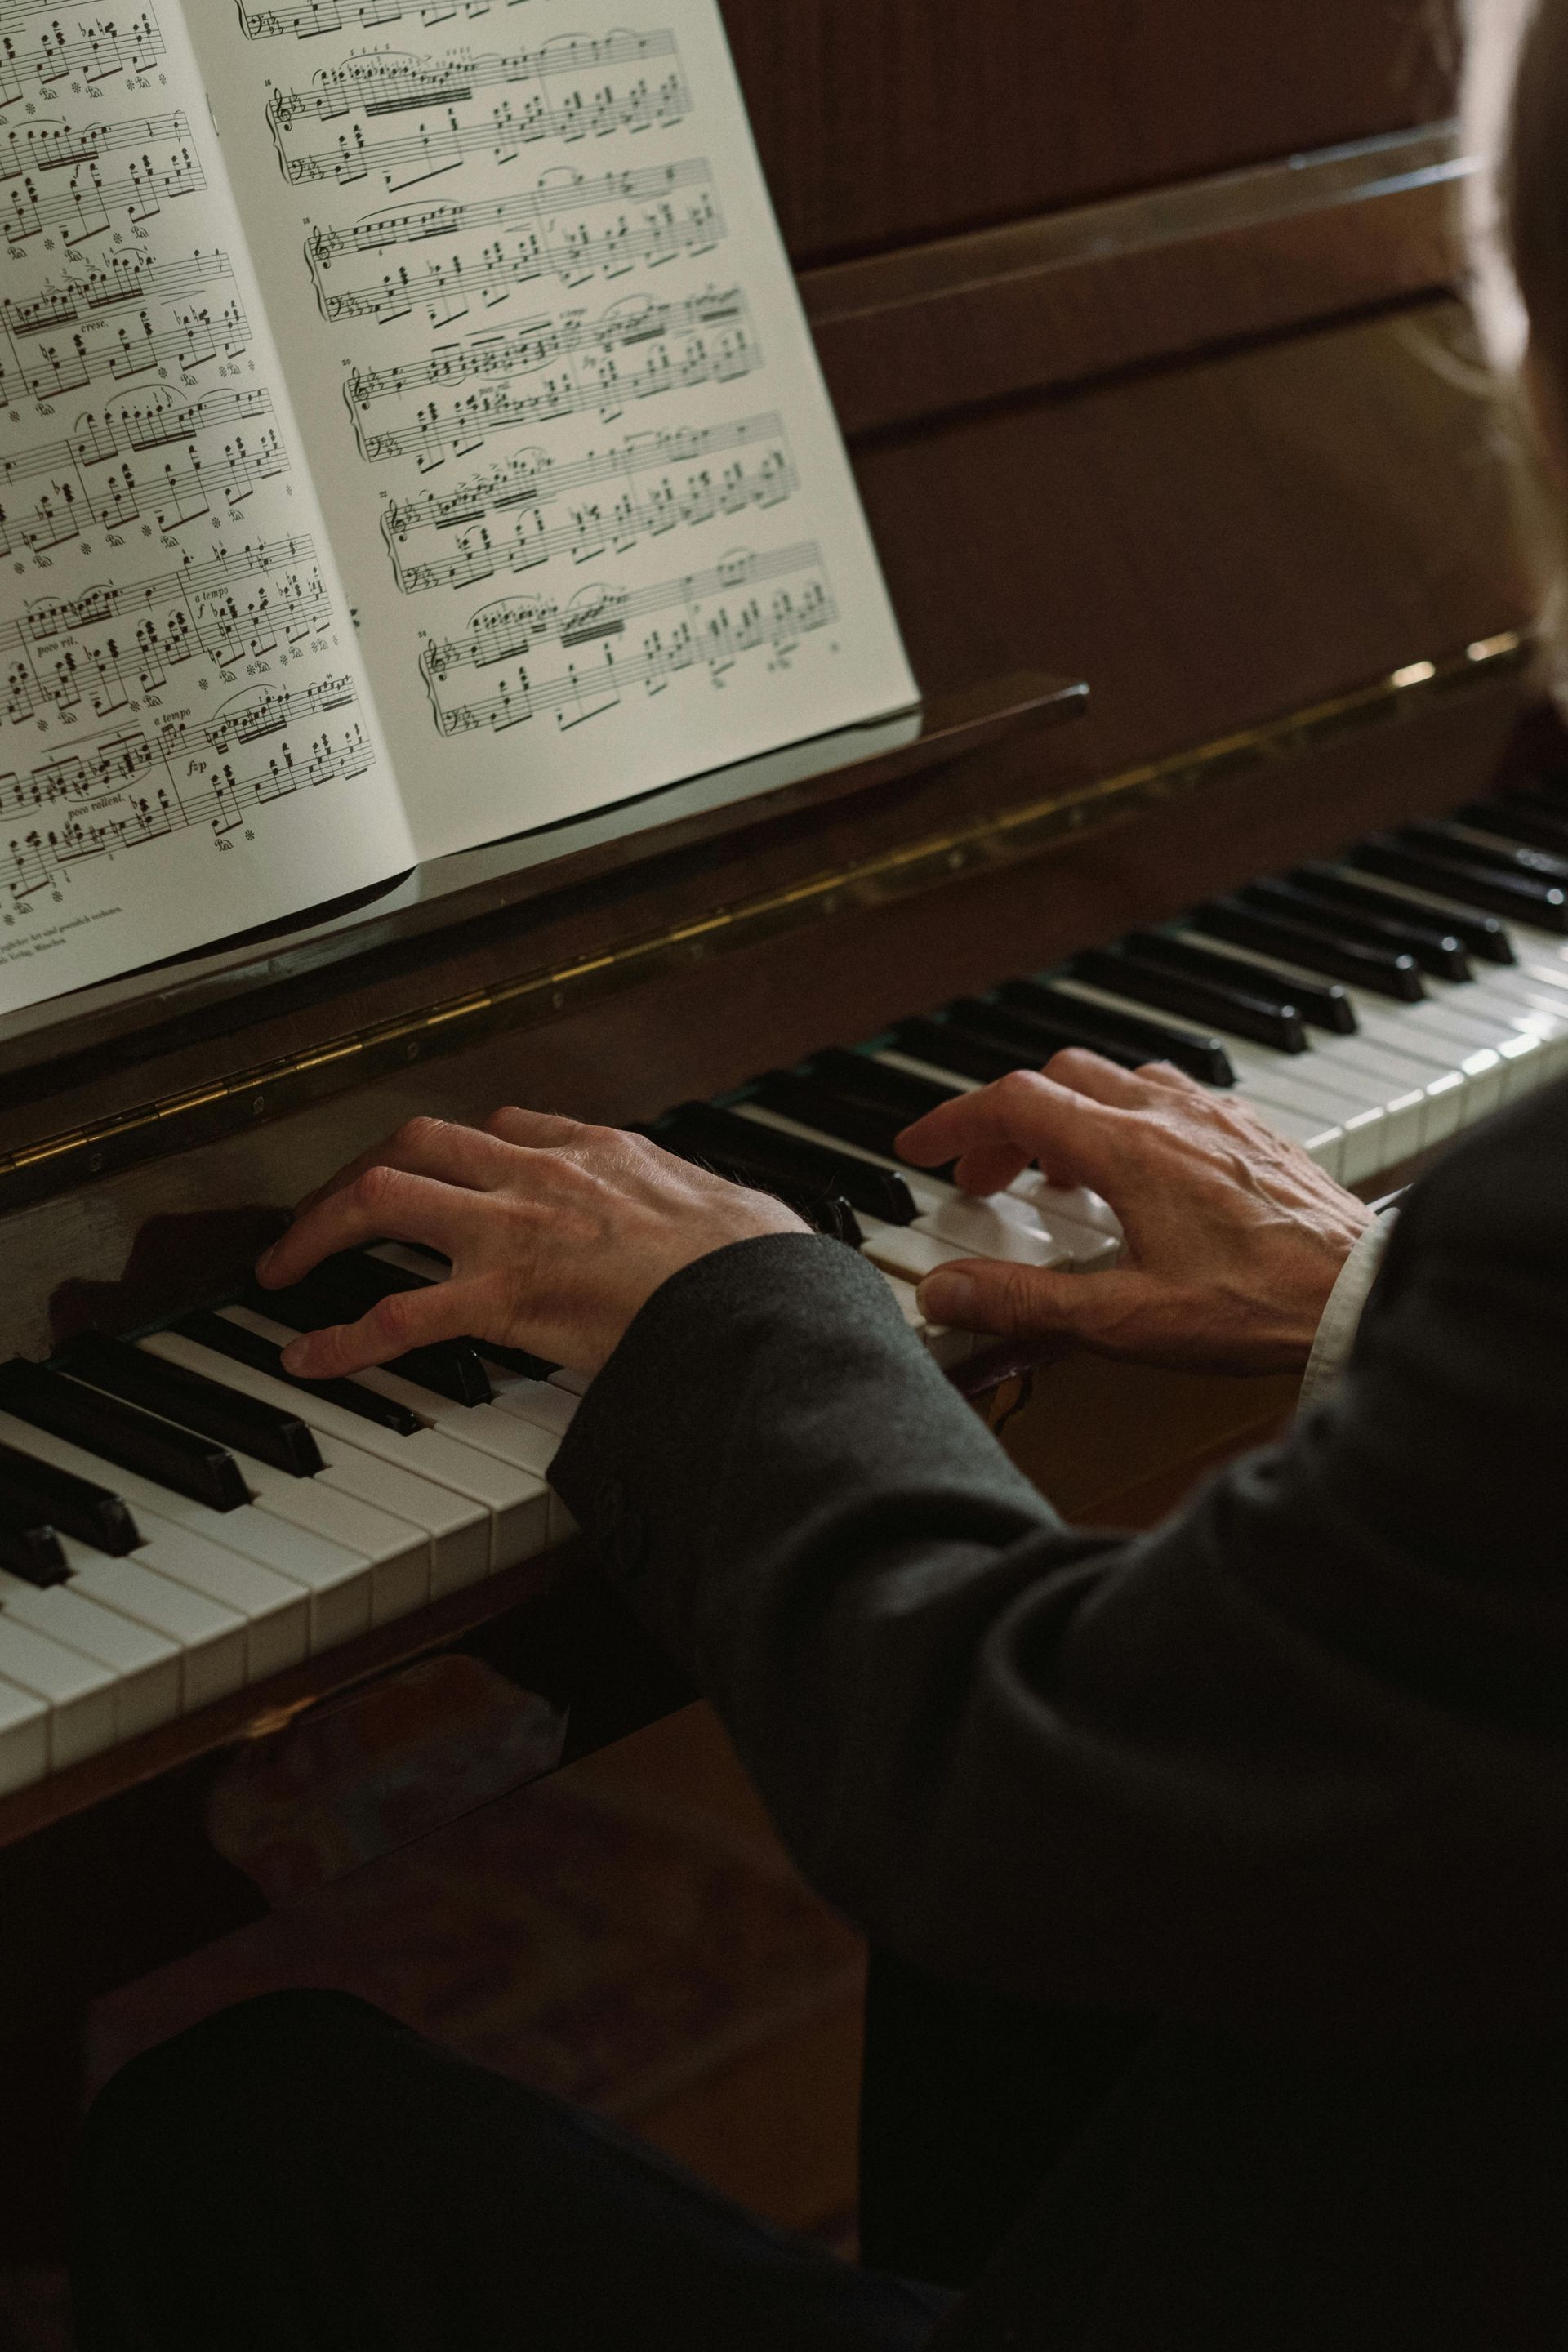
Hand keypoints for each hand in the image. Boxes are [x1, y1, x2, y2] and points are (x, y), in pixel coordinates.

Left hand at [255, 1109, 807, 1380]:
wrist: (766, 1293)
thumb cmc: (760, 1263)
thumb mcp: (725, 1207)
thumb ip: (691, 1209)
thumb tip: (721, 1224)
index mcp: (597, 1150)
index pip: (501, 1129)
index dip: (451, 1153)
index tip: (432, 1174)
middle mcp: (543, 1172)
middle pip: (417, 1141)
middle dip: (356, 1172)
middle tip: (323, 1213)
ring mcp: (516, 1228)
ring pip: (385, 1194)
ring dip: (322, 1226)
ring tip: (284, 1265)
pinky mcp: (506, 1296)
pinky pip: (399, 1311)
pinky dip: (342, 1335)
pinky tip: (310, 1356)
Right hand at [896, 1053, 1374, 1373]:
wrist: (1363, 1297)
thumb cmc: (1260, 1308)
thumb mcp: (1125, 1319)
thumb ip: (1025, 1303)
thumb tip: (946, 1293)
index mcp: (1130, 1149)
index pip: (1014, 1103)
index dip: (952, 1121)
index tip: (918, 1148)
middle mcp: (1171, 1114)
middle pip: (1060, 1078)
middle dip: (1006, 1123)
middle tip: (984, 1179)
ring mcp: (1217, 1116)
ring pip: (1118, 1077)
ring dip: (1070, 1113)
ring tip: (1058, 1175)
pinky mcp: (1253, 1132)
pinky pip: (1172, 1094)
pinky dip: (1128, 1115)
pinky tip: (1140, 1169)